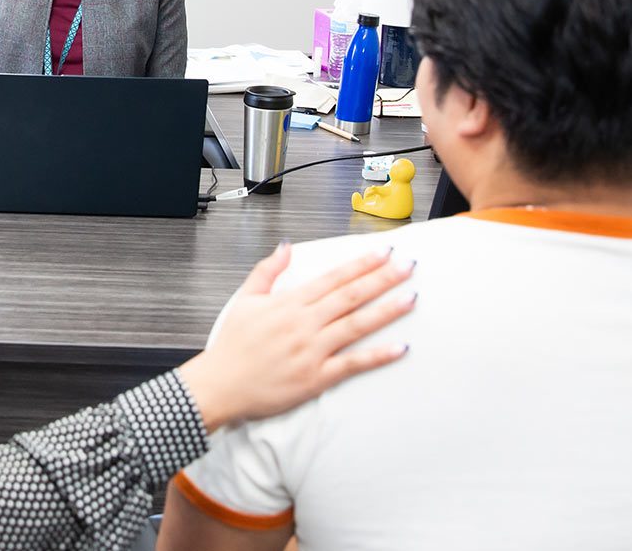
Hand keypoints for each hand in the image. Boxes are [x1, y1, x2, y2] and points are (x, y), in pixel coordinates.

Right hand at [177, 244, 414, 431]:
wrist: (220, 385)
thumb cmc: (231, 346)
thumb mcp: (245, 299)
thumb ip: (268, 271)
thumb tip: (287, 247)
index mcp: (289, 304)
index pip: (333, 278)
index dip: (361, 264)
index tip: (384, 252)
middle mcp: (304, 324)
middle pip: (351, 296)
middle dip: (383, 279)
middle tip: (409, 267)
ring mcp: (312, 351)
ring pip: (357, 325)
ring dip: (387, 311)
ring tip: (411, 298)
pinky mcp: (316, 377)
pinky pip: (353, 364)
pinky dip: (378, 355)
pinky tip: (400, 347)